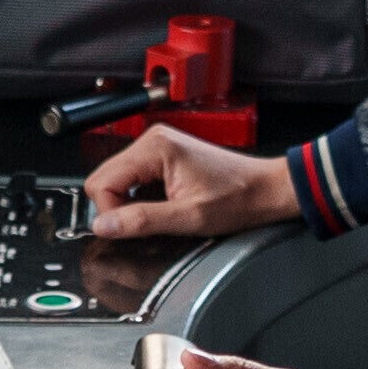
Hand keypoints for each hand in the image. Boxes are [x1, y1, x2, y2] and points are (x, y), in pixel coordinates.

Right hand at [82, 123, 301, 239]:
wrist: (266, 189)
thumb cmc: (239, 197)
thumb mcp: (189, 217)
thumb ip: (143, 220)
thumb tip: (104, 225)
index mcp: (155, 147)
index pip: (101, 182)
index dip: (110, 212)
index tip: (130, 229)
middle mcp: (152, 140)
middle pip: (104, 179)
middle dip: (116, 208)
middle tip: (143, 225)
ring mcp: (157, 146)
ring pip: (116, 180)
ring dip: (129, 203)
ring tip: (159, 213)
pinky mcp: (162, 156)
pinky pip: (132, 179)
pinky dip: (139, 198)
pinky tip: (161, 205)